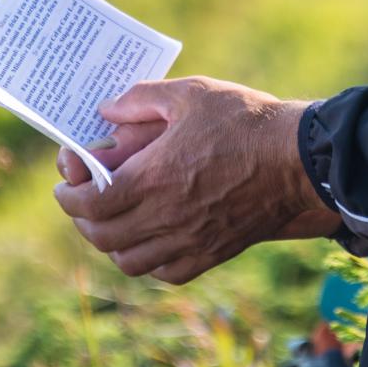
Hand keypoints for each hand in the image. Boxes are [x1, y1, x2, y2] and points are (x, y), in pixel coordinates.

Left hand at [53, 77, 340, 283]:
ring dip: (111, 242)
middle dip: (83, 217)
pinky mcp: (211, 254)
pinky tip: (151, 238)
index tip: (67, 184)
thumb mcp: (191, 94)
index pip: (90, 202)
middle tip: (83, 199)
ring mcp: (189, 241)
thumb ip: (140, 99)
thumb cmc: (245, 121)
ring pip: (129, 261)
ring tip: (114, 219)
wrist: (300, 162)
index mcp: (153, 177)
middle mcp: (165, 217)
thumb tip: (105, 111)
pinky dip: (148, 260)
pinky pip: (165, 272)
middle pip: (102, 235)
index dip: (69, 196)